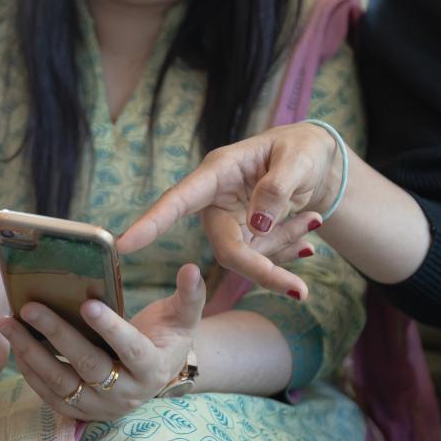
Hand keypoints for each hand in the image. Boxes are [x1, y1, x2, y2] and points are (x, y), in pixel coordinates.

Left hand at [0, 264, 205, 420]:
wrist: (156, 373)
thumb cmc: (167, 337)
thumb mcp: (184, 317)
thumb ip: (190, 295)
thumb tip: (192, 267)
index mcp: (153, 368)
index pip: (130, 349)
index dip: (110, 328)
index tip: (87, 304)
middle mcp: (126, 393)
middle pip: (88, 365)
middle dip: (57, 334)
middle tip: (30, 306)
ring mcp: (101, 407)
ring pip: (61, 383)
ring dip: (32, 353)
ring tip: (10, 322)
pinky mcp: (80, 412)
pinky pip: (50, 395)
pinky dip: (30, 371)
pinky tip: (16, 344)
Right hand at [118, 122, 339, 298]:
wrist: (317, 160)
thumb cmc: (302, 149)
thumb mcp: (298, 161)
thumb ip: (277, 189)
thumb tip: (256, 225)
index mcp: (217, 173)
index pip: (178, 201)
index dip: (151, 224)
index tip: (123, 245)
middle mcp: (217, 200)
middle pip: (227, 249)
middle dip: (262, 270)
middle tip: (299, 291)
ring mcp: (231, 221)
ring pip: (252, 256)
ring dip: (287, 244)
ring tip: (314, 218)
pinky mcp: (247, 236)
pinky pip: (267, 255)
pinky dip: (292, 246)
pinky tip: (310, 224)